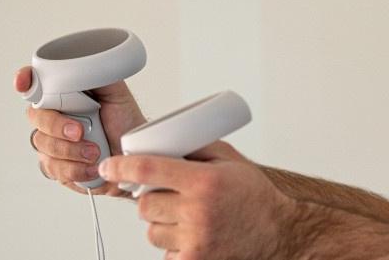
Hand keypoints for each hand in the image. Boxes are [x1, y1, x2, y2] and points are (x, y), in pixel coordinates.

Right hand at [17, 66, 146, 197]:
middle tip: (80, 131)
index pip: (35, 84)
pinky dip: (75, 169)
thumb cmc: (125, 121)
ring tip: (96, 152)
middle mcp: (52, 117)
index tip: (24, 83)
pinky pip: (53, 168)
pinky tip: (93, 167)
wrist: (134, 154)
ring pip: (43, 144)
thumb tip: (85, 64)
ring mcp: (52, 142)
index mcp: (63, 95)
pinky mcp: (57, 167)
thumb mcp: (117, 93)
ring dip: (71, 151)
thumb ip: (99, 76)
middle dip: (56, 125)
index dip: (25, 81)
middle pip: (36, 116)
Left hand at [99, 141, 297, 259]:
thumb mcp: (231, 161)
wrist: (279, 232)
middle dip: (152, 198)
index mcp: (204, 182)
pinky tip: (192, 235)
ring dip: (162, 223)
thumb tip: (161, 140)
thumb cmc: (255, 196)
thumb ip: (197, 148)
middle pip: (143, 204)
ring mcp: (195, 240)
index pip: (147, 170)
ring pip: (151, 230)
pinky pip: (163, 252)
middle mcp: (198, 211)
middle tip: (172, 196)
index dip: (121, 167)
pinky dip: (172, 244)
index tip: (108, 166)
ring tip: (187, 218)